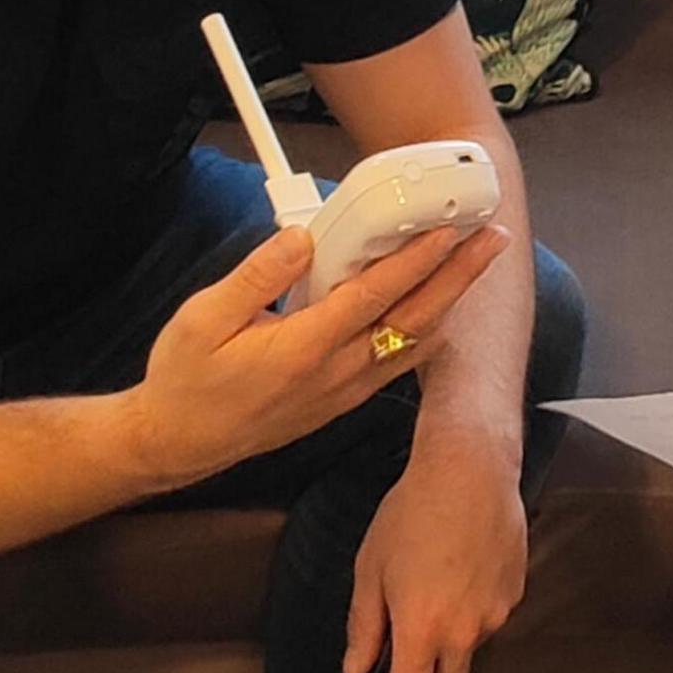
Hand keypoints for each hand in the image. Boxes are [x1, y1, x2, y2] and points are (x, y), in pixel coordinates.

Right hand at [124, 223, 510, 484]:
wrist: (179, 442)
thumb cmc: (186, 378)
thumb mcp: (204, 318)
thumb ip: (258, 276)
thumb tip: (302, 238)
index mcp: (303, 348)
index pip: (375, 297)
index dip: (416, 261)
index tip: (449, 229)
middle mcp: (336, 373)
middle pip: (414, 320)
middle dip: (457, 276)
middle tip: (492, 239)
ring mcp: (344, 391)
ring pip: (413, 345)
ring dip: (447, 302)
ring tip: (473, 265)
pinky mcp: (342, 400)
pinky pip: (397, 363)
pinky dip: (425, 332)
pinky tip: (436, 310)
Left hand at [345, 446, 527, 672]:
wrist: (470, 471)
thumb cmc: (411, 514)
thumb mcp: (370, 569)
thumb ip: (364, 627)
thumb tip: (356, 669)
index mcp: (422, 631)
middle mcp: (464, 633)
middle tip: (406, 647)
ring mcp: (495, 615)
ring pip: (470, 652)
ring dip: (450, 641)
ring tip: (435, 589)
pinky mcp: (515, 593)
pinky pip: (489, 619)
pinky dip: (472, 611)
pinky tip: (460, 570)